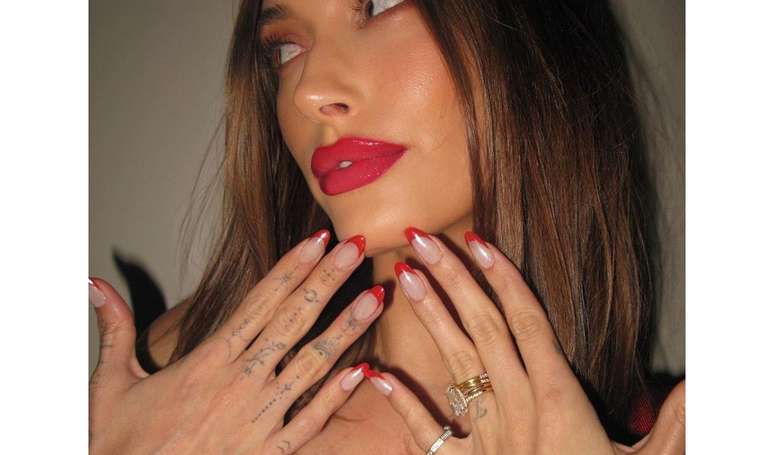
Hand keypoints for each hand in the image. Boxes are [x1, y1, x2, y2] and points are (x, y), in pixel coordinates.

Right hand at [89, 230, 383, 453]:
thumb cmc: (120, 444)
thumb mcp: (110, 382)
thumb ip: (113, 329)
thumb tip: (92, 283)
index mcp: (207, 360)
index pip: (260, 301)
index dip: (292, 268)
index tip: (319, 240)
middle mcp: (240, 381)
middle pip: (293, 319)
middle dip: (328, 280)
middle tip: (358, 248)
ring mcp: (259, 416)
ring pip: (312, 364)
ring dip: (347, 329)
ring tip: (376, 298)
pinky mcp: (268, 451)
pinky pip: (309, 420)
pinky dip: (336, 396)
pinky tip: (364, 371)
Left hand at [366, 227, 684, 454]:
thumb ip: (675, 424)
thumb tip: (702, 385)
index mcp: (559, 400)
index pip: (528, 323)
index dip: (503, 278)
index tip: (477, 240)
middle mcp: (517, 408)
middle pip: (483, 329)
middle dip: (452, 279)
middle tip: (419, 238)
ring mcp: (487, 437)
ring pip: (454, 365)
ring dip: (428, 318)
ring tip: (403, 277)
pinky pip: (429, 435)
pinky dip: (403, 404)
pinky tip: (375, 375)